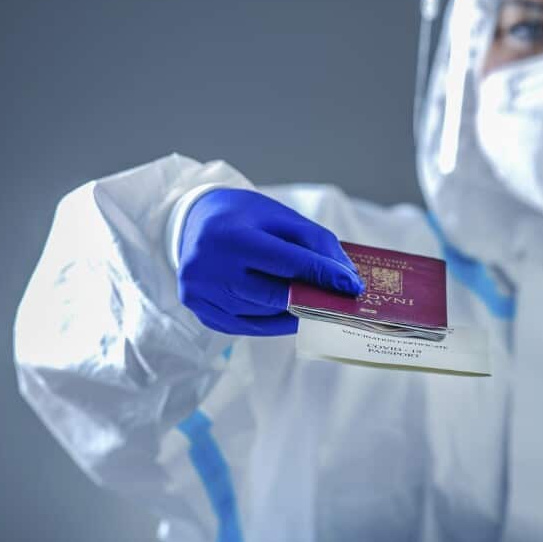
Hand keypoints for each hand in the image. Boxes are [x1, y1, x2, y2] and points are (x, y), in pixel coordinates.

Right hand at [176, 188, 363, 335]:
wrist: (190, 222)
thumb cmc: (241, 216)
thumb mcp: (277, 215)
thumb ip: (313, 240)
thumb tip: (345, 275)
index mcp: (231, 236)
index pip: (286, 261)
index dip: (322, 275)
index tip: (352, 285)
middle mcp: (210, 269)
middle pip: (275, 294)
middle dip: (314, 298)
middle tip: (342, 301)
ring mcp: (202, 295)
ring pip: (264, 314)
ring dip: (296, 311)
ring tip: (318, 303)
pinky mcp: (201, 312)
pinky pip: (248, 327)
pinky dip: (274, 322)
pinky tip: (292, 313)